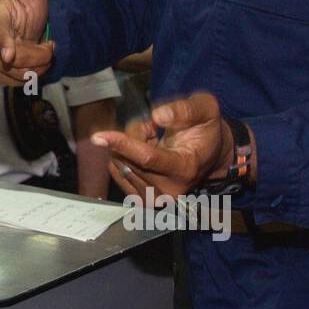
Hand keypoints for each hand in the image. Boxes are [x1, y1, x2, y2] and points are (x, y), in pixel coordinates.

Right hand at [0, 0, 54, 85]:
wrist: (24, 27)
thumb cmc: (24, 6)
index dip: (4, 44)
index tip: (10, 56)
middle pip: (17, 59)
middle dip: (40, 54)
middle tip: (48, 43)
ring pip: (19, 74)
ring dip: (38, 65)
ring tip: (39, 51)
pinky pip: (17, 83)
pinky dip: (31, 74)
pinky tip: (31, 62)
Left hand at [97, 92, 232, 200]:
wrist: (211, 154)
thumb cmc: (205, 129)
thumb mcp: (205, 108)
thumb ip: (184, 110)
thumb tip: (157, 116)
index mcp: (185, 168)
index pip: (147, 158)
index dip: (122, 145)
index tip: (98, 136)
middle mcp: (170, 190)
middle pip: (130, 159)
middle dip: (133, 136)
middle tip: (152, 127)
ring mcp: (155, 199)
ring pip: (121, 165)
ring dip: (128, 147)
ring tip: (152, 140)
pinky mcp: (142, 200)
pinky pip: (118, 172)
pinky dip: (125, 157)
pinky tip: (143, 151)